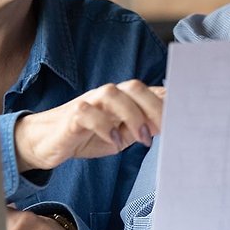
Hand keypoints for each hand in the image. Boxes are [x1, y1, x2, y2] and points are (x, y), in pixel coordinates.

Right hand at [14, 81, 164, 171]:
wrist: (44, 142)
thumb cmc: (84, 137)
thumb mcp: (119, 136)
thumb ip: (140, 129)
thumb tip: (167, 126)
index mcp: (121, 99)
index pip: (148, 91)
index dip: (168, 100)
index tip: (186, 115)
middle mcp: (106, 96)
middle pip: (134, 87)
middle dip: (154, 106)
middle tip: (165, 130)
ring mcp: (88, 103)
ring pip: (112, 93)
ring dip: (132, 115)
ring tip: (141, 140)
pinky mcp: (71, 116)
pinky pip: (88, 113)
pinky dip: (104, 125)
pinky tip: (114, 141)